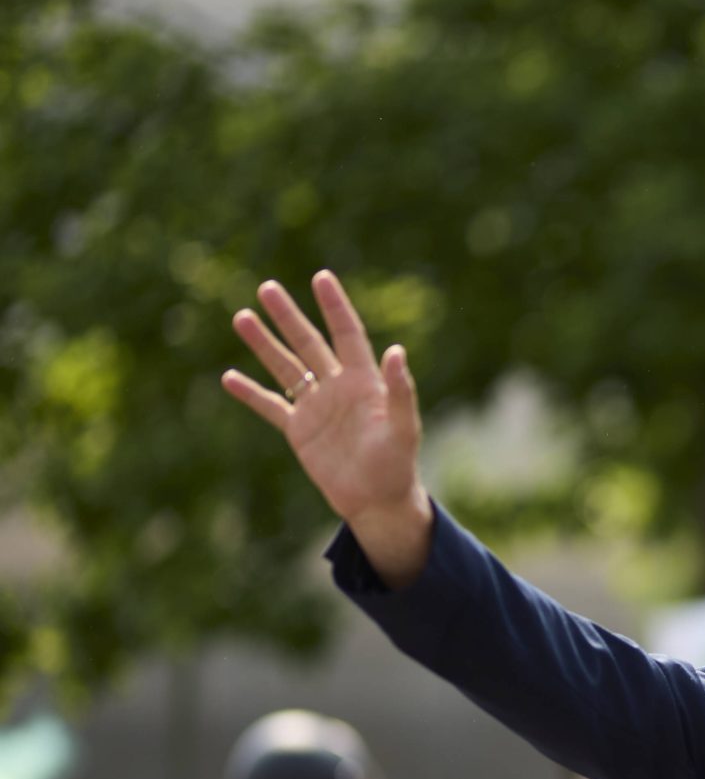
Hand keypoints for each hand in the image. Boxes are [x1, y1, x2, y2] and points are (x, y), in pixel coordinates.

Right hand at [222, 271, 431, 580]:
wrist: (378, 501)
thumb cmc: (398, 464)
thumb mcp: (403, 427)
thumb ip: (400, 390)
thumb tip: (397, 350)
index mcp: (364, 381)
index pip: (348, 334)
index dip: (335, 307)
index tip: (321, 278)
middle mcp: (337, 387)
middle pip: (309, 343)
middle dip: (288, 317)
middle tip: (267, 288)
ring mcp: (316, 407)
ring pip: (285, 368)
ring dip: (264, 344)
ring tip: (242, 317)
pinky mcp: (299, 431)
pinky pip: (270, 407)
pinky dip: (250, 393)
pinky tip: (228, 377)